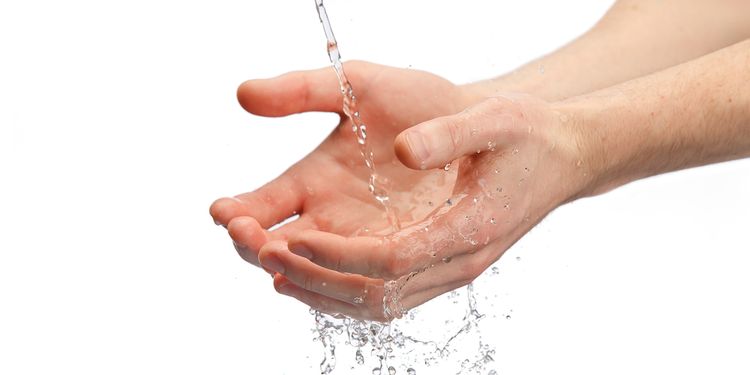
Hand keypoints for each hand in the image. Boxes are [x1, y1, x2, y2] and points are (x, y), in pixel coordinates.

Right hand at [210, 61, 477, 318]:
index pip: (261, 209)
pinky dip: (343, 295)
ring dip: (298, 273)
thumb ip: (305, 90)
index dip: (238, 214)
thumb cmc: (418, 101)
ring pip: (320, 277)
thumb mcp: (360, 85)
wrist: (479, 123)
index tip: (225, 211)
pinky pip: (369, 292)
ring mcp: (365, 243)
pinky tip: (330, 287)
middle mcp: (331, 220)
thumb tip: (243, 94)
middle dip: (256, 248)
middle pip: (279, 251)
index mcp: (312, 181)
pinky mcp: (403, 258)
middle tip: (250, 236)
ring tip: (280, 258)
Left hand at [281, 92, 589, 319]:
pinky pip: (390, 292)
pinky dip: (347, 289)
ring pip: (381, 302)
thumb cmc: (528, 136)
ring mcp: (452, 268)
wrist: (562, 156)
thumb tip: (402, 149)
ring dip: (326, 292)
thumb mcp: (495, 119)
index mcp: (470, 228)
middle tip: (264, 254)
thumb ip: (448, 134)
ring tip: (275, 270)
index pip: (393, 261)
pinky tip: (314, 273)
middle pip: (379, 293)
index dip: (338, 257)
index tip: (292, 239)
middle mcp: (459, 260)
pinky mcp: (443, 262)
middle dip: (318, 280)